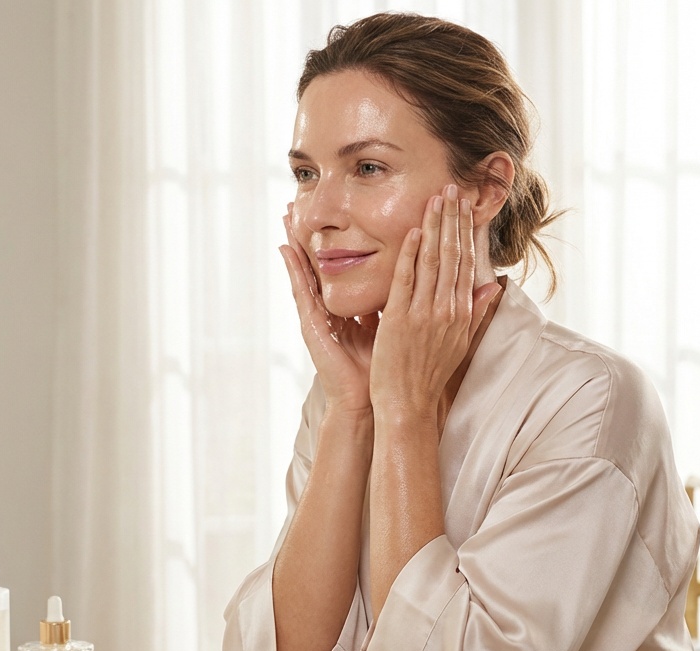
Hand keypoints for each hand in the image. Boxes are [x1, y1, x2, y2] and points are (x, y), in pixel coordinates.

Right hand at [279, 204, 379, 417]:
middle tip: (300, 200)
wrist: (372, 400)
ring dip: (295, 241)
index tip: (337, 209)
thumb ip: (398, 303)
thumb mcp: (394, 326)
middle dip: (312, 232)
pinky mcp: (312, 325)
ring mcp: (319, 315)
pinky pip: (301, 291)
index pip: (346, 264)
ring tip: (286, 213)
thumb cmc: (385, 369)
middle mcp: (333, 307)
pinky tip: (284, 248)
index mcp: (353, 306)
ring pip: (306, 270)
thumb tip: (414, 280)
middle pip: (321, 261)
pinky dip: (292, 269)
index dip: (341, 238)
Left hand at [368, 184, 501, 419]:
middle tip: (453, 187)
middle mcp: (447, 310)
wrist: (409, 405)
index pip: (466, 263)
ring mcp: (424, 314)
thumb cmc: (430, 376)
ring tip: (437, 198)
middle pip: (453, 255)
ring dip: (436, 227)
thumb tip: (492, 287)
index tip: (465, 206)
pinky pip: (407, 280)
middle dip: (453, 219)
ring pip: (433, 261)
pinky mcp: (399, 320)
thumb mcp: (461, 343)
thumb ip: (475, 312)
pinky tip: (415, 231)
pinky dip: (412, 254)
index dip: (466, 231)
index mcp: (461, 313)